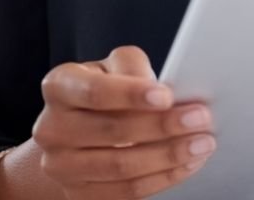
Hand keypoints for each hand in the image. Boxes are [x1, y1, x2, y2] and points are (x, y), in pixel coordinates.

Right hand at [31, 45, 216, 198]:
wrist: (74, 130)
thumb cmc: (102, 88)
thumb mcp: (113, 65)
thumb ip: (133, 68)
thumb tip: (164, 90)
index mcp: (59, 87)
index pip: (96, 92)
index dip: (132, 94)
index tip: (166, 96)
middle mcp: (52, 129)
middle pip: (114, 132)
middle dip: (163, 125)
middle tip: (200, 118)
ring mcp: (61, 167)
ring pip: (122, 167)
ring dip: (169, 156)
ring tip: (201, 143)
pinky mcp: (79, 195)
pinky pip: (126, 193)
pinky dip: (162, 179)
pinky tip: (186, 164)